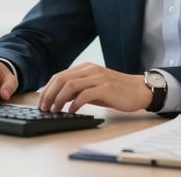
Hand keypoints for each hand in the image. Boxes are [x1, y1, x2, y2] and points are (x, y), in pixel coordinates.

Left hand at [37, 62, 152, 113]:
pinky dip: (75, 104)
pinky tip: (72, 111)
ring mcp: (98, 78)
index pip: (60, 76)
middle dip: (49, 94)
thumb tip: (60, 98)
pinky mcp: (106, 88)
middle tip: (44, 108)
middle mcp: (90, 70)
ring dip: (59, 99)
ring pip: (70, 85)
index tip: (41, 102)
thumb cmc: (116, 91)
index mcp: (85, 68)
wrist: (139, 90)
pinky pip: (85, 94)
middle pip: (62, 79)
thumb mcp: (94, 88)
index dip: (47, 89)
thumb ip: (79, 90)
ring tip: (55, 110)